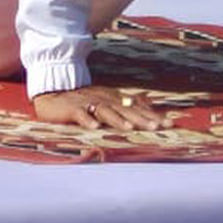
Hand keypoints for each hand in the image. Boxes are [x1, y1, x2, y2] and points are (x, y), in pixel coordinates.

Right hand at [32, 85, 170, 130]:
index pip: (136, 106)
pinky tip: (94, 127)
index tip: (169, 123)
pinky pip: (80, 114)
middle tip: (157, 127)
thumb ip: (124, 103)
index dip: (152, 114)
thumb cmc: (81, 100)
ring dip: (117, 120)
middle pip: (125, 109)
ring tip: (129, 128)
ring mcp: (88, 103)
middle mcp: (104, 99)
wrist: (53, 93)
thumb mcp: (105, 100)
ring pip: (105, 111)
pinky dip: (87, 120)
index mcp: (113, 98)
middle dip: (142, 118)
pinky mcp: (72, 108)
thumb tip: (148, 103)